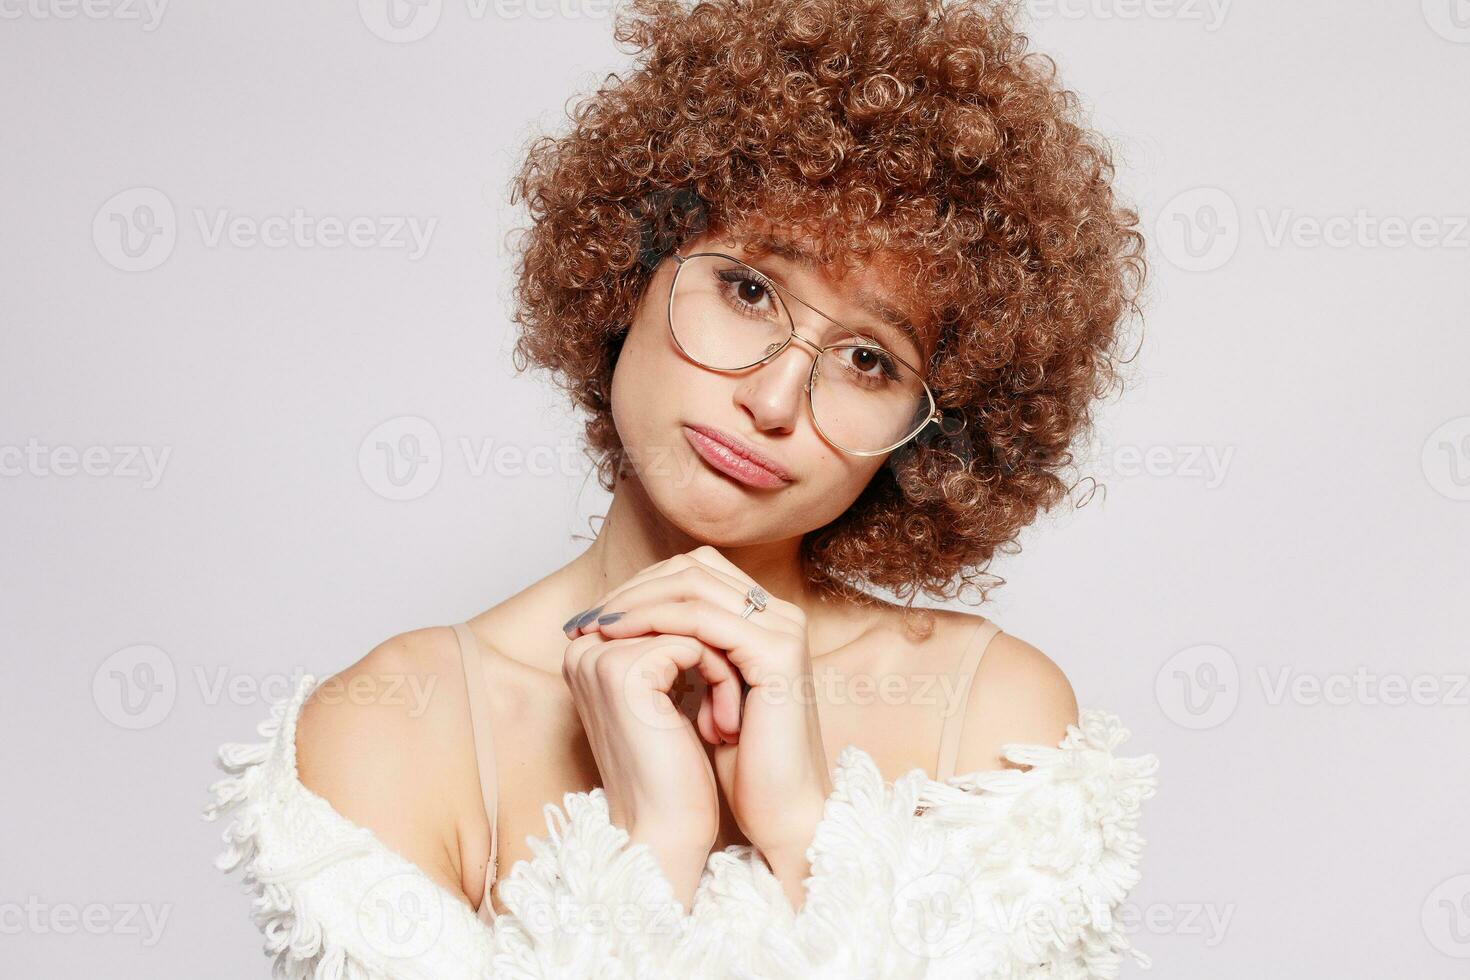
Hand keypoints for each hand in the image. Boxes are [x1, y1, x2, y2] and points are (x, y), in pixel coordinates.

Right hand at [561, 607, 738, 908]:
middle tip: (731, 702)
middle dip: (714, 648)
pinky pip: (695, 644)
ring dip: (723, 668)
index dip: (704, 644)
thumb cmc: (672, 773)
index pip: (660, 607)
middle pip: (674, 609)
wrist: (667, 832)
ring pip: (690, 624)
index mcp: (586, 651)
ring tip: (728, 718)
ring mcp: (600, 657)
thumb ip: (664, 648)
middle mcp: (583, 648)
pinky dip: (722, 680)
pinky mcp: (625, 671)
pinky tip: (722, 727)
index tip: (721, 695)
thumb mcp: (664, 697)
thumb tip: (698, 601)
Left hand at [570, 546, 832, 868]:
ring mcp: (783, 630)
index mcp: (768, 621)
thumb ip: (683, 654)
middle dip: (634, 588)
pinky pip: (702, 619)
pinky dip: (653, 621)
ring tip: (596, 626)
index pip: (697, 571)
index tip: (596, 615)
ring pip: (694, 584)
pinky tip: (618, 637)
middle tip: (589, 616)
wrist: (780, 810)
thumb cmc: (742, 764)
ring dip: (636, 601)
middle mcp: (780, 615)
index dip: (643, 585)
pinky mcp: (777, 653)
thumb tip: (622, 627)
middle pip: (694, 567)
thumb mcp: (703, 695)